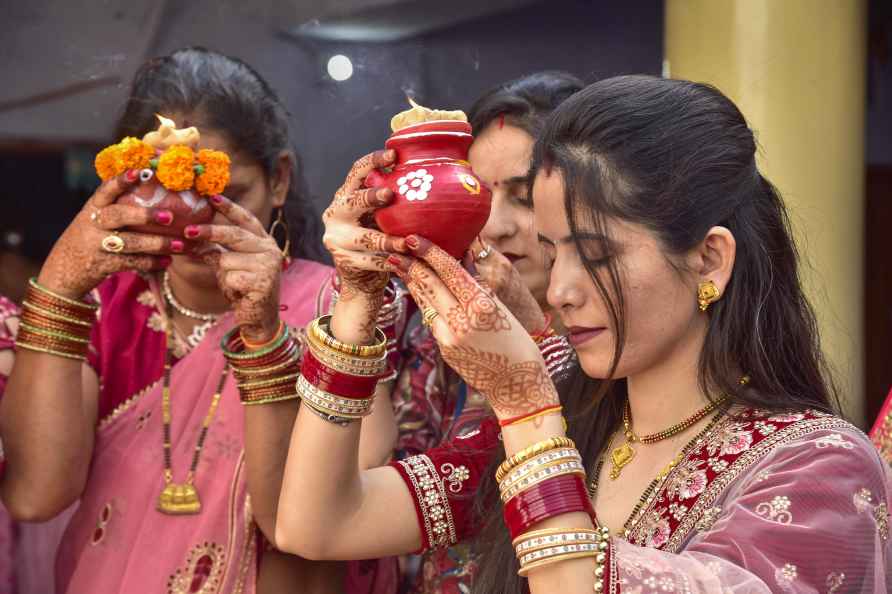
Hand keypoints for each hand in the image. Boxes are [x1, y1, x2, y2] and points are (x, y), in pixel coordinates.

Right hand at [38, 170, 184, 298]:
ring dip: (157, 244)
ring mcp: (97, 244)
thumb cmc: (89, 238)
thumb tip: (148, 180)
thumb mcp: (95, 217)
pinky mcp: (103, 264)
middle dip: (144, 215)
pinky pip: (131, 263)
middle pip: (118, 215)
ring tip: (180, 245)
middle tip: (170, 216)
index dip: (122, 180)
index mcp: (93, 207)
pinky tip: (167, 261)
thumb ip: (116, 204)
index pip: (106, 189)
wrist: (63, 271)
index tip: (140, 171)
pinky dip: (151, 262)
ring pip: (130, 243)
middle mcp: (93, 223)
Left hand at [186, 195, 281, 342]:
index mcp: (265, 242)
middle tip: (187, 231)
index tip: (211, 196)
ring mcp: (268, 266)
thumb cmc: (244, 289)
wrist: (260, 319)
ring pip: (227, 260)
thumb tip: (193, 235)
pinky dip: (228, 287)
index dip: (229, 207)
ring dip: (223, 274)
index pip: (246, 219)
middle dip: (209, 232)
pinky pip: (230, 277)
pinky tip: (240, 295)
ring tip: (235, 284)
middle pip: (234, 234)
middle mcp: (270, 250)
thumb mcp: (230, 266)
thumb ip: (219, 250)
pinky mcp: (263, 282)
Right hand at [322, 150, 407, 338]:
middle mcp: (336, 213)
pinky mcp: (344, 261)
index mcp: (346, 195)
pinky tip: (404, 262)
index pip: (356, 172)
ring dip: (386, 239)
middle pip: (353, 201)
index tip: (393, 154)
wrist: (361, 277)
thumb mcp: (382, 214)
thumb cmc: (379, 235)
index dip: (373, 161)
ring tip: (407, 243)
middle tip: (390, 195)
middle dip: (370, 197)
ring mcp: (336, 238)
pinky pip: (369, 261)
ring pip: (363, 237)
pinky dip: (388, 261)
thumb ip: (394, 198)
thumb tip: (432, 174)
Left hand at [386, 236, 558, 420]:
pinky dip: (425, 302)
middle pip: (430, 285)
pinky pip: (431, 319)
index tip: (413, 238)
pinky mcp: (443, 349)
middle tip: (395, 249)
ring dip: (411, 282)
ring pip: (425, 302)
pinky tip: (418, 290)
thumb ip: (477, 284)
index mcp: (481, 306)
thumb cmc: (516, 340)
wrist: (516, 382)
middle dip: (411, 265)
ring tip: (399, 264)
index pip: (450, 272)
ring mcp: (449, 338)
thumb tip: (462, 257)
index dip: (430, 252)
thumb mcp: (501, 308)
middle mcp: (462, 321)